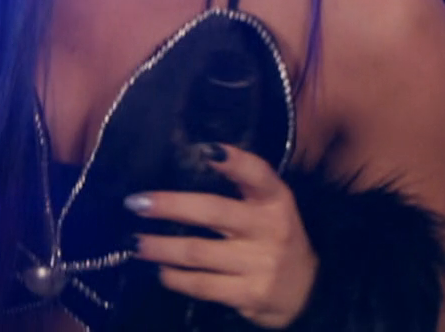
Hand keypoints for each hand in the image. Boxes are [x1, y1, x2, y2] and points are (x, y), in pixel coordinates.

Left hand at [126, 144, 317, 327]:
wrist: (308, 292)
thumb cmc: (274, 238)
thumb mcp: (269, 207)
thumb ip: (240, 188)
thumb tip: (184, 165)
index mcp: (276, 200)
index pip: (258, 174)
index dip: (234, 161)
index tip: (206, 149)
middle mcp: (270, 229)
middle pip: (213, 212)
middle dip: (170, 206)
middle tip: (136, 203)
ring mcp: (260, 264)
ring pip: (198, 252)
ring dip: (161, 247)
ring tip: (136, 242)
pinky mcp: (250, 294)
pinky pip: (202, 285)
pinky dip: (175, 278)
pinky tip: (161, 272)